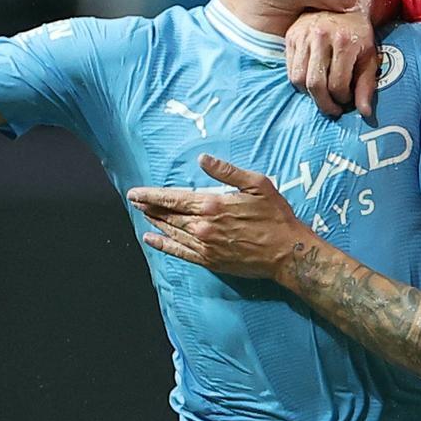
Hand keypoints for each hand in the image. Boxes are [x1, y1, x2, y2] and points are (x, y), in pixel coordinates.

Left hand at [127, 154, 310, 279]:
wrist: (286, 252)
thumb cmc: (275, 216)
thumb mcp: (257, 184)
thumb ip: (226, 171)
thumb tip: (202, 159)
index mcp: (212, 205)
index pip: (173, 199)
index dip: (152, 195)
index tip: (136, 192)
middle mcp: (203, 227)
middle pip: (168, 215)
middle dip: (149, 207)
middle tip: (134, 201)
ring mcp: (205, 246)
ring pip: (172, 232)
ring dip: (155, 222)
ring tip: (142, 214)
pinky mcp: (210, 260)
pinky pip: (180, 253)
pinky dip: (164, 245)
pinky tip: (152, 239)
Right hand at [284, 11, 376, 117]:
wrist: (342, 4)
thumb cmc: (359, 35)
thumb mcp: (369, 57)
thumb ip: (366, 85)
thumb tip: (364, 114)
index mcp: (344, 42)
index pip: (337, 84)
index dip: (342, 99)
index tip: (347, 101)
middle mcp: (321, 36)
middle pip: (315, 84)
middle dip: (324, 103)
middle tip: (332, 110)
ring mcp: (303, 35)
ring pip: (298, 78)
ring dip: (309, 94)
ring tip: (321, 97)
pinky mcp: (291, 36)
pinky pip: (290, 68)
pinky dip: (299, 81)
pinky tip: (312, 82)